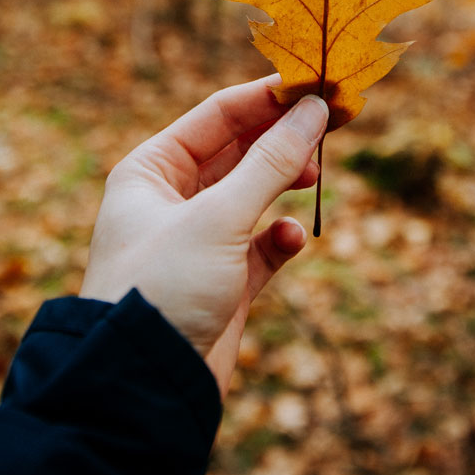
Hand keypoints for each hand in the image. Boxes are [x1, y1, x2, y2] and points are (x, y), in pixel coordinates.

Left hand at [80, 76, 327, 393]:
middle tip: (333, 126)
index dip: (269, 98)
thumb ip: (271, 162)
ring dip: (285, 183)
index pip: (218, 115)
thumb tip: (315, 109)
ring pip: (254, 194)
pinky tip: (293, 240)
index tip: (320, 86)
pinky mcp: (223, 281)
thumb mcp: (218, 217)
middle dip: (284, 139)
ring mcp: (197, 241)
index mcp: (151, 170)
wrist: (140, 387)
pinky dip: (282, 238)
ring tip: (313, 177)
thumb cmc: (161, 288)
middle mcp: (170, 199)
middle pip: (240, 150)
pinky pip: (262, 244)